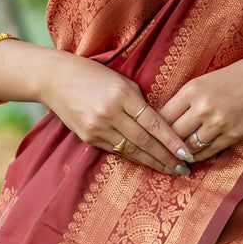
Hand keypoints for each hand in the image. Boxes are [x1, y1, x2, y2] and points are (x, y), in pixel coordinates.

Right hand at [44, 53, 194, 175]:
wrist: (55, 79)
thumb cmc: (92, 74)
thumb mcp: (120, 79)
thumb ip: (138, 100)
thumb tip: (157, 123)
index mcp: (122, 94)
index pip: (153, 123)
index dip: (172, 141)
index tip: (187, 153)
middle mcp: (110, 113)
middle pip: (144, 141)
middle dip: (166, 157)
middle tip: (184, 169)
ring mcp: (97, 127)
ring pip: (131, 150)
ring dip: (152, 162)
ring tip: (169, 170)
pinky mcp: (88, 137)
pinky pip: (115, 150)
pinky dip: (133, 157)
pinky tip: (146, 162)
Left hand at [159, 54, 242, 162]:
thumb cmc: (235, 77)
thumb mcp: (205, 80)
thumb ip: (186, 98)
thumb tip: (166, 118)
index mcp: (192, 90)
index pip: (163, 115)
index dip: (155, 127)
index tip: (152, 134)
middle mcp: (202, 107)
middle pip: (173, 133)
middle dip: (166, 143)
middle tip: (159, 150)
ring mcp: (217, 123)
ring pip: (189, 146)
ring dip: (181, 152)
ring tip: (175, 156)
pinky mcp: (231, 136)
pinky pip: (207, 152)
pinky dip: (198, 156)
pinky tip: (193, 156)